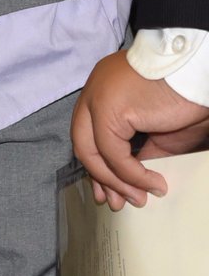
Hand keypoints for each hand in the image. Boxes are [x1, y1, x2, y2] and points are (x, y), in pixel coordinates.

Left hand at [72, 51, 208, 209]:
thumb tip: (130, 179)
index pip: (87, 133)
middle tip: (116, 201)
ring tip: (136, 198)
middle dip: (99, 177)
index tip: (109, 190)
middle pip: (82, 143)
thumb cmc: (181, 96)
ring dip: (114, 181)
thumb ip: (139, 150)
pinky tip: (151, 184)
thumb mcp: (157, 131)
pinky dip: (131, 175)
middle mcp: (93, 91)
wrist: (194, 73)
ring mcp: (97, 97)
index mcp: (101, 91)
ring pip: (91, 150)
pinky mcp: (108, 108)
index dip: (97, 164)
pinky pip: (113, 154)